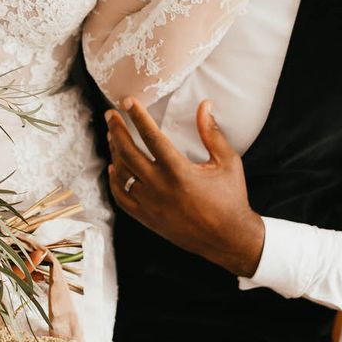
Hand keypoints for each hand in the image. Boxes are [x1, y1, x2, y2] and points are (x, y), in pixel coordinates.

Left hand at [107, 98, 265, 277]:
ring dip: (115, 152)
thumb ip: (212, 133)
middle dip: (117, 130)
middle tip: (110, 115)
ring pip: (122, 173)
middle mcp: (160, 187)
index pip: (151, 136)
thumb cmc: (231, 198)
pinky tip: (114, 168)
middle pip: (129, 152)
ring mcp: (150, 204)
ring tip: (112, 136)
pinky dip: (115, 182)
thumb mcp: (228, 162)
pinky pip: (121, 198)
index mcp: (179, 171)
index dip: (138, 117)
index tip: (128, 102)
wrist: (228, 239)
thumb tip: (205, 105)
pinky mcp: (147, 218)